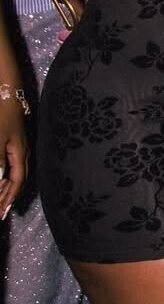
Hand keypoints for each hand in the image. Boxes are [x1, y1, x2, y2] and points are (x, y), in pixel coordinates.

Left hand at [0, 101, 27, 218]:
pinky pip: (11, 163)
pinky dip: (5, 174)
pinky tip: (0, 175)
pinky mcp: (12, 139)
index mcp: (20, 153)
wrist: (7, 90)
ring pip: (14, 172)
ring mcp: (18, 144)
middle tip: (0, 211)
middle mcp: (22, 151)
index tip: (1, 213)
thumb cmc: (2, 114)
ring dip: (6, 186)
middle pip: (18, 179)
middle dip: (8, 196)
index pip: (16, 182)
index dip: (8, 198)